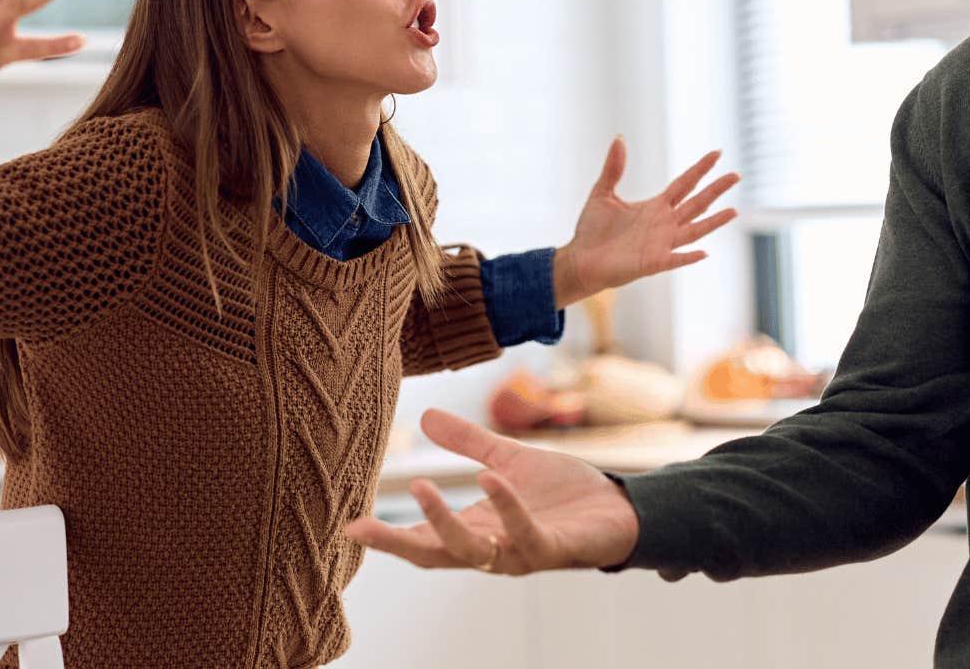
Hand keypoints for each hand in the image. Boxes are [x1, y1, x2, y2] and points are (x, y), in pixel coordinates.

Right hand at [345, 409, 639, 573]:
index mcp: (476, 528)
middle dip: (397, 543)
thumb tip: (422, 415)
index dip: (387, 534)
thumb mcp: (507, 460)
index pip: (423, 537)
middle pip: (434, 555)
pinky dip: (506, 508)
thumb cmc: (563, 494)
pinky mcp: (553, 548)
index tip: (349, 525)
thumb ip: (468, 442)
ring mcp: (520, 551)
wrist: (620, 509)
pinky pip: (524, 534)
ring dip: (444, 523)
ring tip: (421, 485)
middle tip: (360, 528)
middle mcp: (492, 548)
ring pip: (472, 551)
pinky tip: (490, 479)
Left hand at [552, 138, 739, 305]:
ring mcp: (661, 244)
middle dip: (716, 189)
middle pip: (697, 203)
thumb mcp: (602, 193)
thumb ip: (613, 168)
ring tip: (734, 211)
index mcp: (655, 206)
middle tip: (737, 174)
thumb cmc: (592, 230)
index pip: (684, 184)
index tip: (717, 153)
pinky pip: (675, 259)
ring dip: (714, 222)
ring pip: (694, 230)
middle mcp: (664, 224)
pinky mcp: (652, 262)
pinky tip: (704, 252)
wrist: (581, 260)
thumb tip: (619, 138)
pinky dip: (688, 257)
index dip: (701, 168)